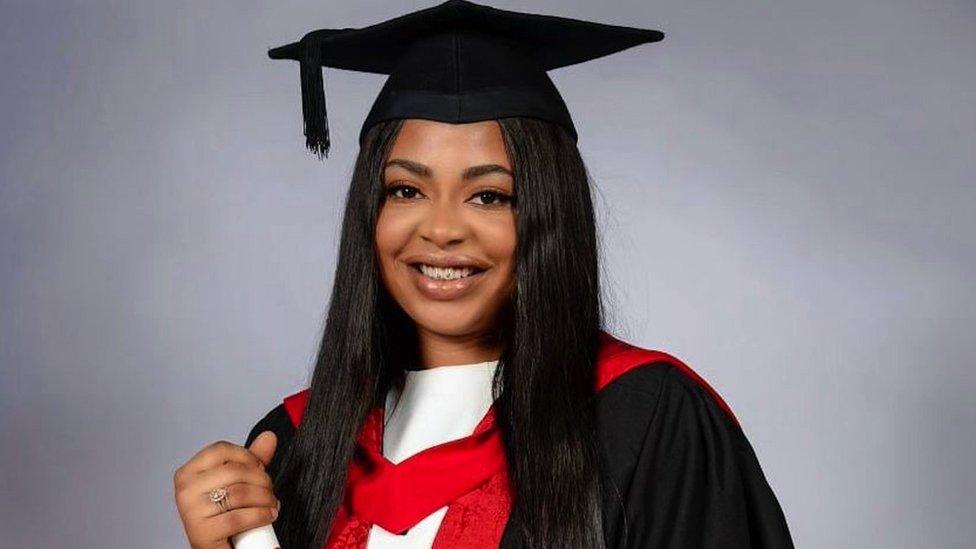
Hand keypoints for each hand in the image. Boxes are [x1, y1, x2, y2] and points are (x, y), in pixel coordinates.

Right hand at [173, 431, 279, 548]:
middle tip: (270, 492)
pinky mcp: (201, 533)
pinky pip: (240, 517)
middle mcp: (184, 490)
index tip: (259, 469)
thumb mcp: (237, 484)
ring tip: (271, 505)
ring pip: (240, 493)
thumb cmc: (225, 516)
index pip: (221, 449)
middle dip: (262, 481)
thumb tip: (269, 436)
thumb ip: (251, 460)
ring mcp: (190, 512)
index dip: (248, 457)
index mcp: (187, 473)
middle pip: (235, 471)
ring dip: (266, 499)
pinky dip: (262, 516)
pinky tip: (269, 517)